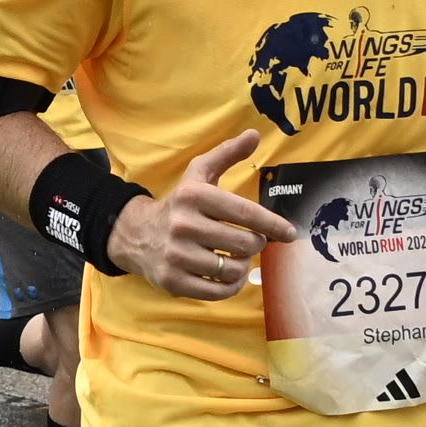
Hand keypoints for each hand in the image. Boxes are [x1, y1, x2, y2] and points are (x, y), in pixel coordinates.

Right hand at [112, 130, 290, 299]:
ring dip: (243, 265)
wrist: (136, 234)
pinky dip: (231, 286)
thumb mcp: (199, 174)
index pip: (245, 212)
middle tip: (250, 241)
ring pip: (233, 269)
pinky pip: (218, 292)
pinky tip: (229, 275)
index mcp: (194, 196)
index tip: (289, 233)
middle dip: (255, 244)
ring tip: (237, 257)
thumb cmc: (179, 203)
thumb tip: (254, 134)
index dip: (272, 224)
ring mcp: (177, 255)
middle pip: (244, 243)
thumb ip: (227, 154)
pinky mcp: (173, 281)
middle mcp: (184, 225)